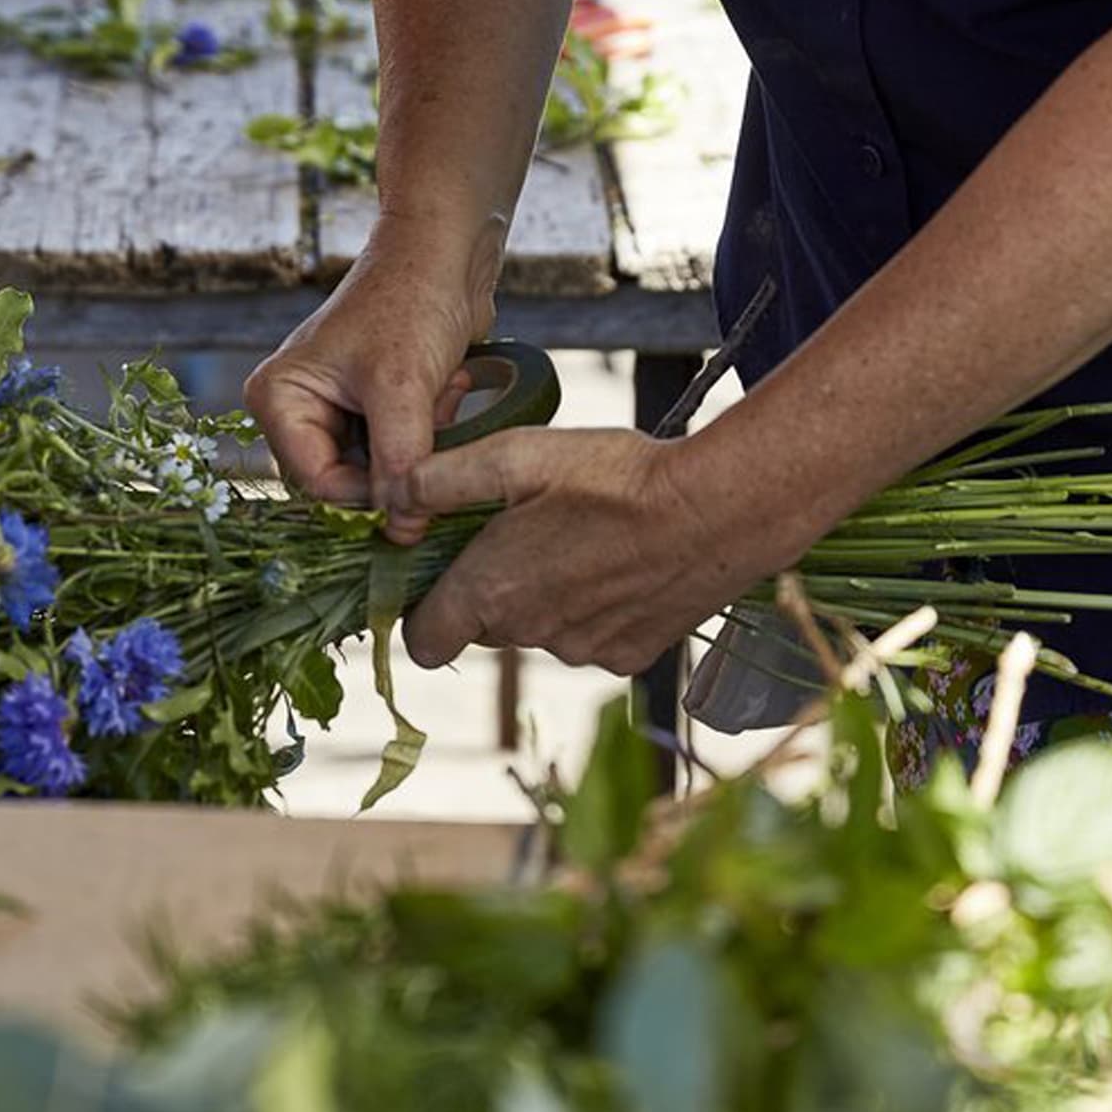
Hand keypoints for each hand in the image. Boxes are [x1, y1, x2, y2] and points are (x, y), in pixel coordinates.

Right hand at [245, 219, 498, 538]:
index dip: (369, 495)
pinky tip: (447, 389)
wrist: (447, 253)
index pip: (317, 483)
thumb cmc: (411, 301)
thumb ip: (400, 464)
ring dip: (420, 446)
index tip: (421, 486)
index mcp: (278, 400)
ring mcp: (335, 412)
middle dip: (398, 464)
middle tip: (436, 420)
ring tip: (443, 393)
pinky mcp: (372, 411)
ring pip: (378, 471)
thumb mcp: (402, 389)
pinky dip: (430, 432)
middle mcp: (297, 410)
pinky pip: (399, 452)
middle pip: (345, 482)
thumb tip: (402, 530)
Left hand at [392, 427, 784, 674]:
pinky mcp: (627, 657)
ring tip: (577, 538)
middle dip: (486, 589)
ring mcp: (581, 652)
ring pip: (537, 631)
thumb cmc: (616, 477)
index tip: (438, 570)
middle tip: (516, 531)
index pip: (421, 642)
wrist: (720, 511)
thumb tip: (392, 499)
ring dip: (542, 596)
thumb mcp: (516, 455)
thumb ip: (440, 479)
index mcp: (489, 593)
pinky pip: (588, 639)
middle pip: (481, 628)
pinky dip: (592, 609)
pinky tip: (618, 563)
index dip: (420, 610)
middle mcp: (529, 635)